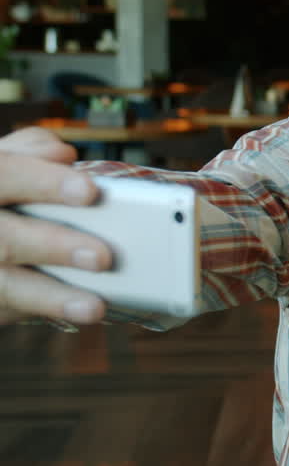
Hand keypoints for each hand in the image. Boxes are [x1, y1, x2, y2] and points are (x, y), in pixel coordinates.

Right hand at [0, 127, 109, 325]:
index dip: (44, 182)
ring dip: (51, 297)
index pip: (5, 176)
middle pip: (5, 240)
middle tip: (102, 257)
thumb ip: (29, 154)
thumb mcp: (1, 165)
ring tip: (94, 306)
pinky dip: (44, 310)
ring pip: (4, 285)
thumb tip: (61, 154)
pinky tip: (79, 312)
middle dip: (54, 247)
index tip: (90, 192)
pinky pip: (7, 307)